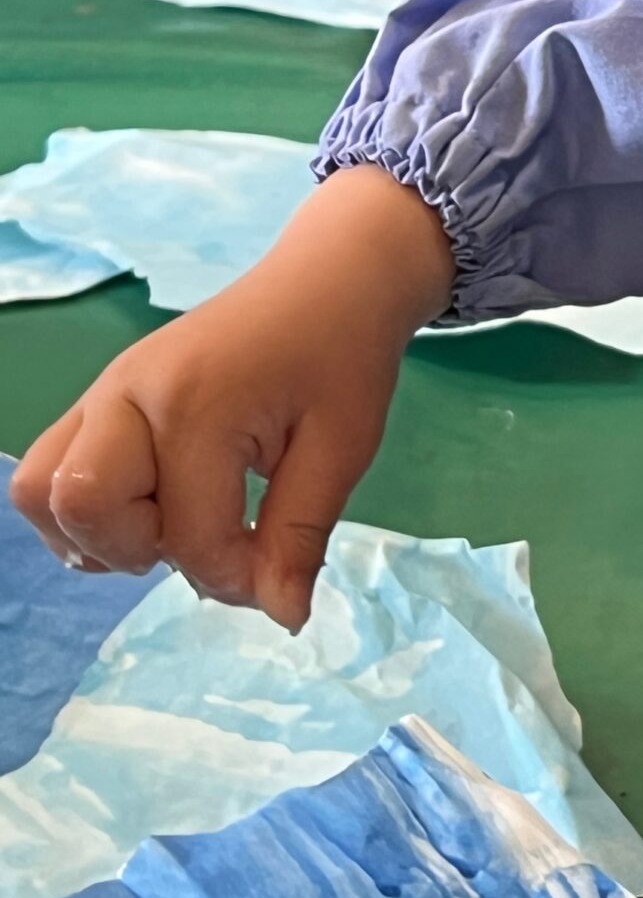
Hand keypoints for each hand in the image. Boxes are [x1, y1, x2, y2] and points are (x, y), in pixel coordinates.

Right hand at [7, 168, 452, 628]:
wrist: (331, 279)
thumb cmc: (345, 356)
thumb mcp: (345, 446)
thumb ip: (302, 535)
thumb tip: (283, 618)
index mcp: (198, 402)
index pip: (186, 533)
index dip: (233, 576)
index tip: (276, 573)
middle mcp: (129, 394)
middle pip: (80, 508)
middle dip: (145, 550)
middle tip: (214, 531)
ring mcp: (104, 391)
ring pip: (42, 492)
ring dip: (100, 534)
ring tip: (175, 519)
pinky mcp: (98, 399)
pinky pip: (49, 471)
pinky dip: (86, 510)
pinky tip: (153, 504)